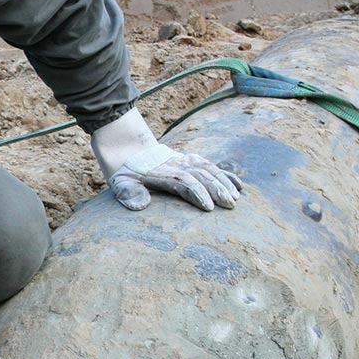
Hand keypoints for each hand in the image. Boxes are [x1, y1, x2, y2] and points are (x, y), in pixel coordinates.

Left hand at [90, 107, 241, 211]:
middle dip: (217, 189)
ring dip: (224, 183)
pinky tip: (238, 186)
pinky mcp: (191, 160)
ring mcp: (186, 161)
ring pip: (209, 169)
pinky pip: (211, 166)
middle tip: (230, 205)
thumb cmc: (125, 173)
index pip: (184, 182)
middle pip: (201, 175)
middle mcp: (177, 164)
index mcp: (162, 172)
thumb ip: (130, 193)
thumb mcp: (120, 183)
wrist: (129, 150)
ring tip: (236, 199)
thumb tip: (142, 206)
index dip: (197, 193)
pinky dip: (225, 175)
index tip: (208, 207)